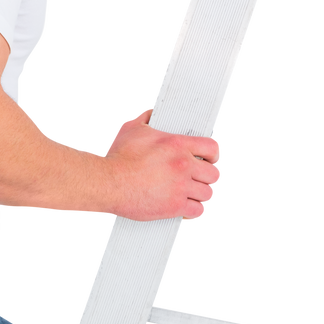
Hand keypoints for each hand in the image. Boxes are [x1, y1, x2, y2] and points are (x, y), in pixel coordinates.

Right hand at [105, 106, 222, 222]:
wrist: (109, 182)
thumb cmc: (118, 158)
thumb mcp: (131, 130)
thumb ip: (143, 118)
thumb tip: (148, 111)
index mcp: (177, 145)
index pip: (213, 148)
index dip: (215, 155)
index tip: (212, 159)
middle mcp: (183, 165)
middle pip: (215, 174)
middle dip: (211, 177)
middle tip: (203, 179)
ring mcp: (180, 187)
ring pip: (209, 194)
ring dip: (204, 195)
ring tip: (197, 194)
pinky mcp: (174, 206)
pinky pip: (198, 212)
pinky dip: (196, 212)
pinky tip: (191, 210)